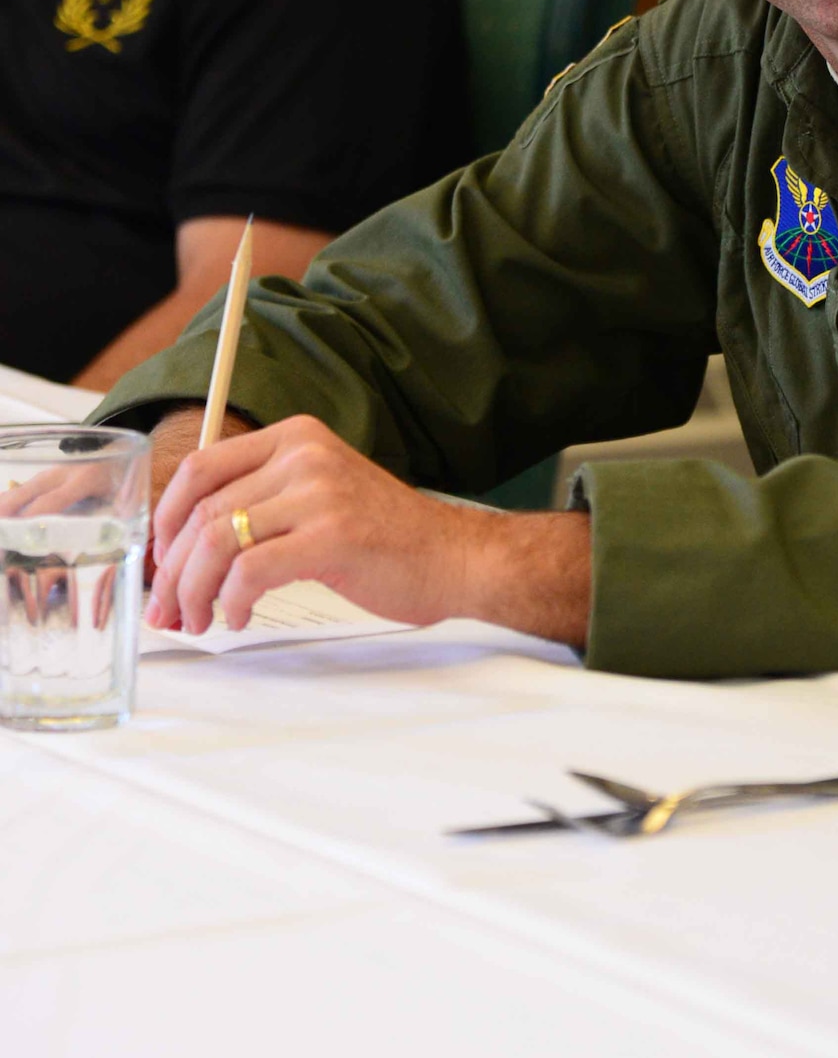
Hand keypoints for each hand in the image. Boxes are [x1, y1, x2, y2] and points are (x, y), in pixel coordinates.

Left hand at [146, 413, 589, 643]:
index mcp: (297, 437)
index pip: (201, 467)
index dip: (166, 519)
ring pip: (217, 541)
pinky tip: (237, 619)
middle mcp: (305, 455)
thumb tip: (188, 545)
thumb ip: (265, 501)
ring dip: (193, 591)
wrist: (458, 558)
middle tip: (165, 608)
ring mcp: (319, 493)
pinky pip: (250, 572)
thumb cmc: (389, 539)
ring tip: (196, 620)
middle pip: (202, 509)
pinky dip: (231, 602)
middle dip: (171, 568)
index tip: (160, 559)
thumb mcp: (322, 494)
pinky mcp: (331, 537)